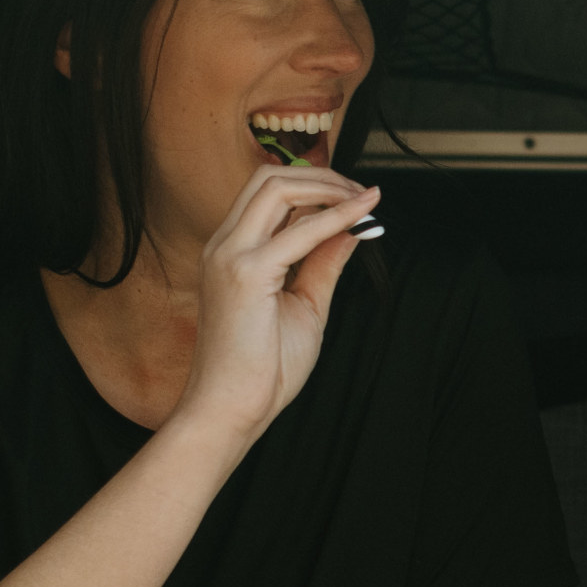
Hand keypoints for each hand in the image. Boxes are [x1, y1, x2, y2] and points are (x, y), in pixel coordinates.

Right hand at [175, 165, 378, 446]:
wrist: (231, 409)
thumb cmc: (262, 369)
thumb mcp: (305, 305)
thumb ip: (323, 264)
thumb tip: (351, 228)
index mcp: (231, 252)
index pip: (268, 195)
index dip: (315, 187)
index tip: (355, 197)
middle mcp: (224, 246)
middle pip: (268, 179)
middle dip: (321, 176)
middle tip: (361, 192)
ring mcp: (230, 256)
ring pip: (276, 188)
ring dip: (327, 187)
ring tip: (362, 199)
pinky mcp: (245, 274)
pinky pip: (298, 231)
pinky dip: (335, 217)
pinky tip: (362, 216)